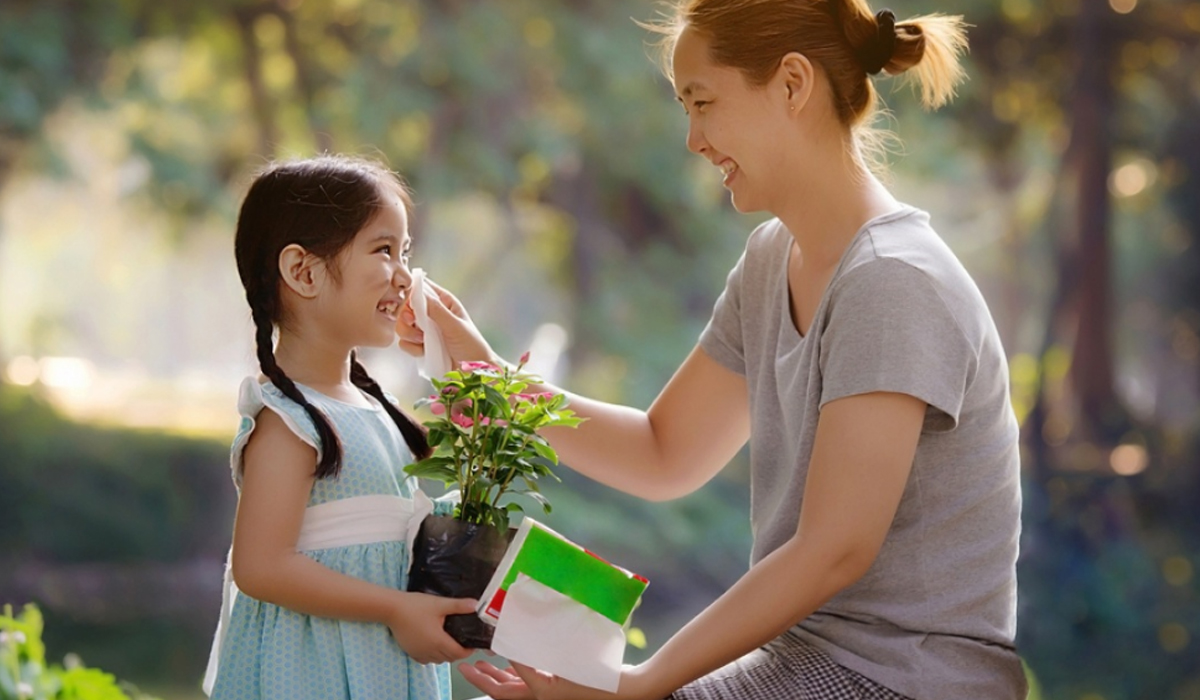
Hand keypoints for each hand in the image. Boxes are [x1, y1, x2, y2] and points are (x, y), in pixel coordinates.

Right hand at [386, 593, 475, 664]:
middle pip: (450, 658)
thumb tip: (475, 605)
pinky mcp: (411, 652)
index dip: (469, 650)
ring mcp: (419, 653)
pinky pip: (426, 659)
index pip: (459, 654)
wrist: (392, 609)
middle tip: (462, 640)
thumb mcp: (439, 604)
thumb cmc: (415, 606)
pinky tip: (433, 643)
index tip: (472, 643)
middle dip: (459, 652)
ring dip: (446, 654)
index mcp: (439, 641)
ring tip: (449, 640)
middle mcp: (429, 651)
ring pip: (438, 660)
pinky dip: (433, 655)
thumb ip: (458, 606)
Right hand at [396, 277, 501, 366]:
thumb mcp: (455, 325)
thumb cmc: (472, 346)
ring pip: (403, 325)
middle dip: (406, 316)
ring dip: (408, 334)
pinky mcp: (420, 346)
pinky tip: (423, 351)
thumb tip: (419, 293)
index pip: (423, 288)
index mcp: (444, 302)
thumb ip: (436, 310)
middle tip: (413, 323)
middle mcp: (433, 314)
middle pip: (407, 307)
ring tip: (422, 341)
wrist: (473, 373)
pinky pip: (405, 343)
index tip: (409, 303)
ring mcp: (425, 330)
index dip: (411, 292)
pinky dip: (411, 348)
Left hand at [459, 660, 644, 699]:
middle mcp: (541, 698)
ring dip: (496, 678)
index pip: (508, 682)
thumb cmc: (601, 677)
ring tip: (480, 664)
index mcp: (542, 693)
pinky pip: (528, 685)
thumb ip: (542, 651)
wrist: (627, 691)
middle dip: (483, 679)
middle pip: (504, 693)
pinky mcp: (556, 690)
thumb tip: (519, 639)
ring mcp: (548, 696)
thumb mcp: (569, 660)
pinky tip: (511, 662)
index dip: (493, 665)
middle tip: (464, 665)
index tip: (484, 644)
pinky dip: (515, 675)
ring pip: (514, 690)